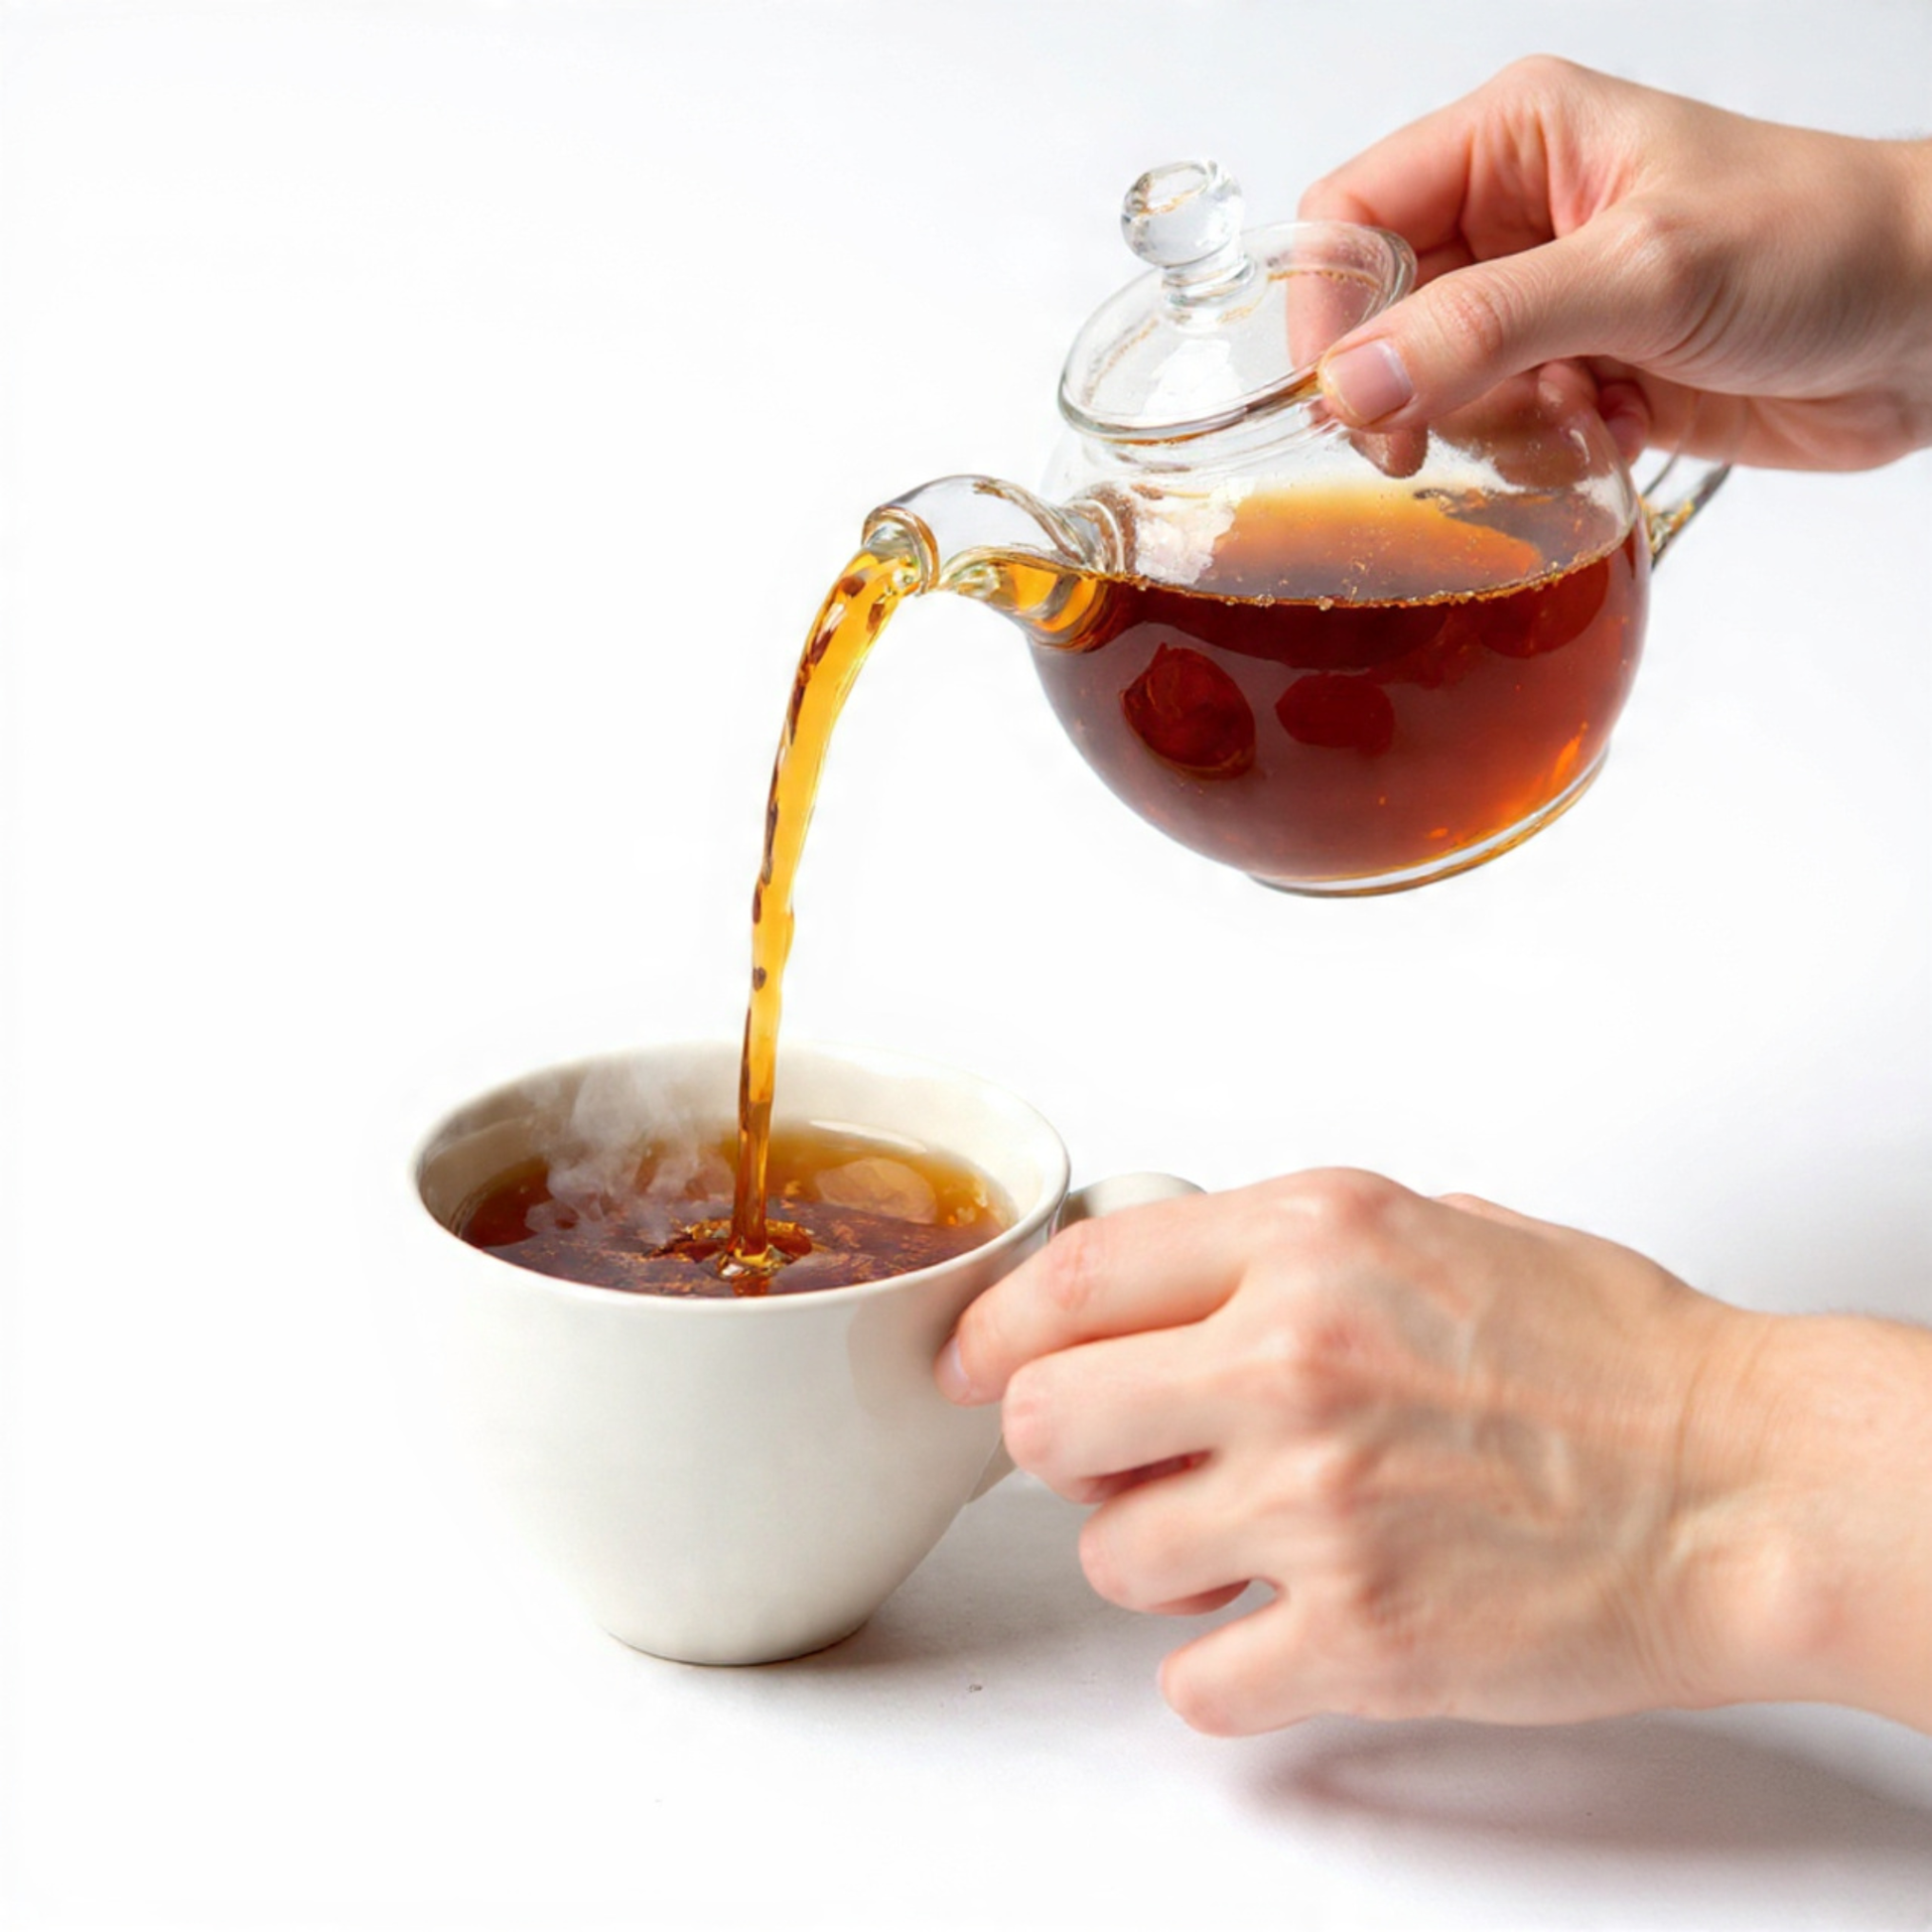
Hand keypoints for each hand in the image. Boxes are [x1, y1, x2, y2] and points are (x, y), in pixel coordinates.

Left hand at [938, 1171, 1931, 1734]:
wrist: (1746, 1484)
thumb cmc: (1612, 1354)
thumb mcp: (1435, 1224)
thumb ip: (1282, 1246)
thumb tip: (1163, 1277)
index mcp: (1309, 1239)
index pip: (1070, 1278)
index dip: (995, 1332)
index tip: (974, 1365)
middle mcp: (1293, 1360)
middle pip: (1044, 1418)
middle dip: (1063, 1448)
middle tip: (1116, 1460)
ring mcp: (1319, 1506)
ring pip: (1109, 1555)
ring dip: (1152, 1559)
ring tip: (1242, 1542)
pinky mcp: (1362, 1638)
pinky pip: (1197, 1683)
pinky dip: (1222, 1670)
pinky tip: (1282, 1629)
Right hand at [1300, 58, 1931, 470]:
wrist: (1929, 321)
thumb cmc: (1819, 242)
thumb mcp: (1643, 272)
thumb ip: (1486, 326)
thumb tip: (1353, 382)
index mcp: (1515, 141)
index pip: (1351, 216)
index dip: (1330, 311)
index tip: (1348, 400)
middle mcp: (1516, 218)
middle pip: (1382, 317)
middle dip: (1408, 389)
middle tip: (1432, 446)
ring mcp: (1546, 304)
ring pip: (1434, 388)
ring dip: (1483, 430)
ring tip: (1569, 421)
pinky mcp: (1579, 377)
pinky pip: (1498, 436)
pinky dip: (1535, 456)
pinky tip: (1610, 435)